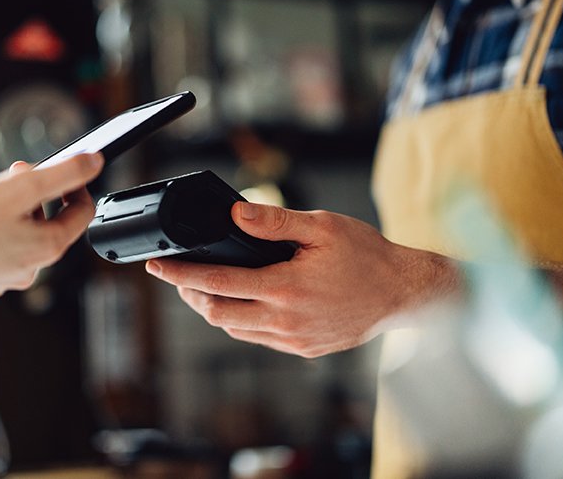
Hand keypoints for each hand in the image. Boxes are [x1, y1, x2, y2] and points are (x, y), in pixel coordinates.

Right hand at [0, 152, 103, 299]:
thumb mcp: (19, 189)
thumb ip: (62, 174)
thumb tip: (94, 163)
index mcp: (49, 247)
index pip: (82, 212)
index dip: (74, 184)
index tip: (58, 169)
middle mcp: (33, 268)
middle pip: (48, 218)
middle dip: (32, 190)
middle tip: (11, 174)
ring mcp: (8, 275)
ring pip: (21, 229)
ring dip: (9, 203)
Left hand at [145, 202, 460, 357]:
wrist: (405, 294)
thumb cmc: (367, 256)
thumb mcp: (322, 227)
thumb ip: (275, 222)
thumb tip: (234, 214)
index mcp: (286, 288)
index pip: (217, 282)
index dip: (180, 275)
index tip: (158, 266)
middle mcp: (286, 320)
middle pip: (217, 314)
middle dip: (190, 295)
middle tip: (177, 277)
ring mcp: (294, 339)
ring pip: (235, 330)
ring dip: (213, 309)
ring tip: (203, 287)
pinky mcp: (303, 349)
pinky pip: (258, 338)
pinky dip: (240, 320)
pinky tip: (240, 302)